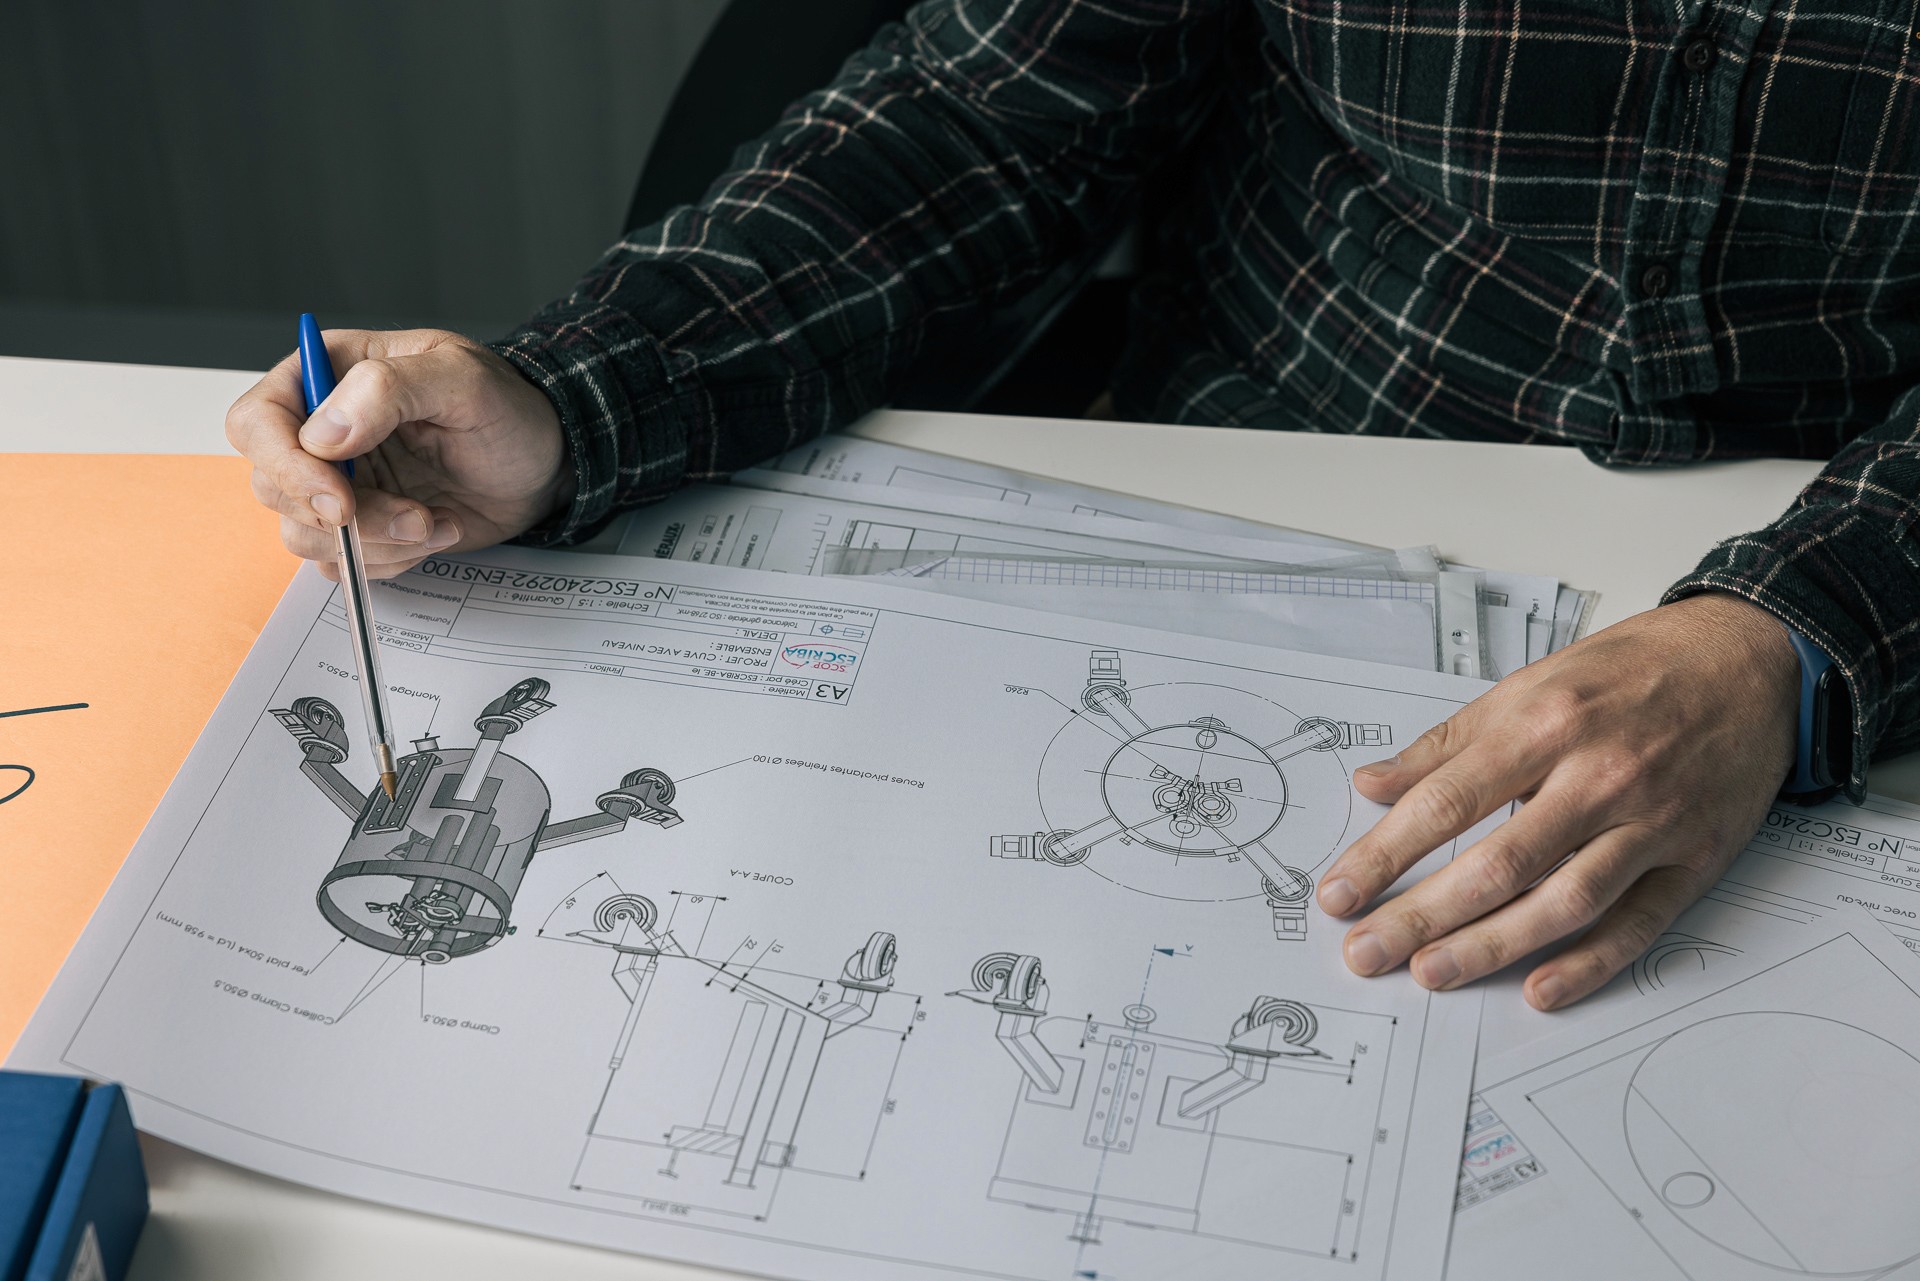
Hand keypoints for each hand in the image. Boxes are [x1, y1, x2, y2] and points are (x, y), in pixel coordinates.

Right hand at [226, 328, 572, 578]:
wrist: (545, 463)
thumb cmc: (508, 410)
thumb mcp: (462, 379)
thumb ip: (390, 390)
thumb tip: (323, 434)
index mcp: (328, 375)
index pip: (257, 421)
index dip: (285, 466)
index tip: (338, 498)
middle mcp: (321, 431)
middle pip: (273, 487)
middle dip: (343, 517)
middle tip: (412, 517)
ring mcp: (339, 483)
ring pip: (306, 535)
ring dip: (376, 542)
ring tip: (436, 520)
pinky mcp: (363, 526)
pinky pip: (343, 563)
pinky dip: (391, 560)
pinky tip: (437, 530)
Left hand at [1317, 592, 1800, 1010]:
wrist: (1750, 661)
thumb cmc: (1631, 671)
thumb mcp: (1528, 684)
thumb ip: (1447, 744)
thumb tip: (1371, 783)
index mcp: (1544, 725)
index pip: (1444, 802)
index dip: (1384, 853)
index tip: (1339, 893)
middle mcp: (1597, 776)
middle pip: (1495, 863)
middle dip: (1421, 915)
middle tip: (1365, 953)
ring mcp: (1651, 822)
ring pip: (1562, 902)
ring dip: (1491, 947)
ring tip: (1430, 974)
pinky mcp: (1695, 860)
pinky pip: (1637, 924)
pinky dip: (1589, 965)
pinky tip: (1539, 990)